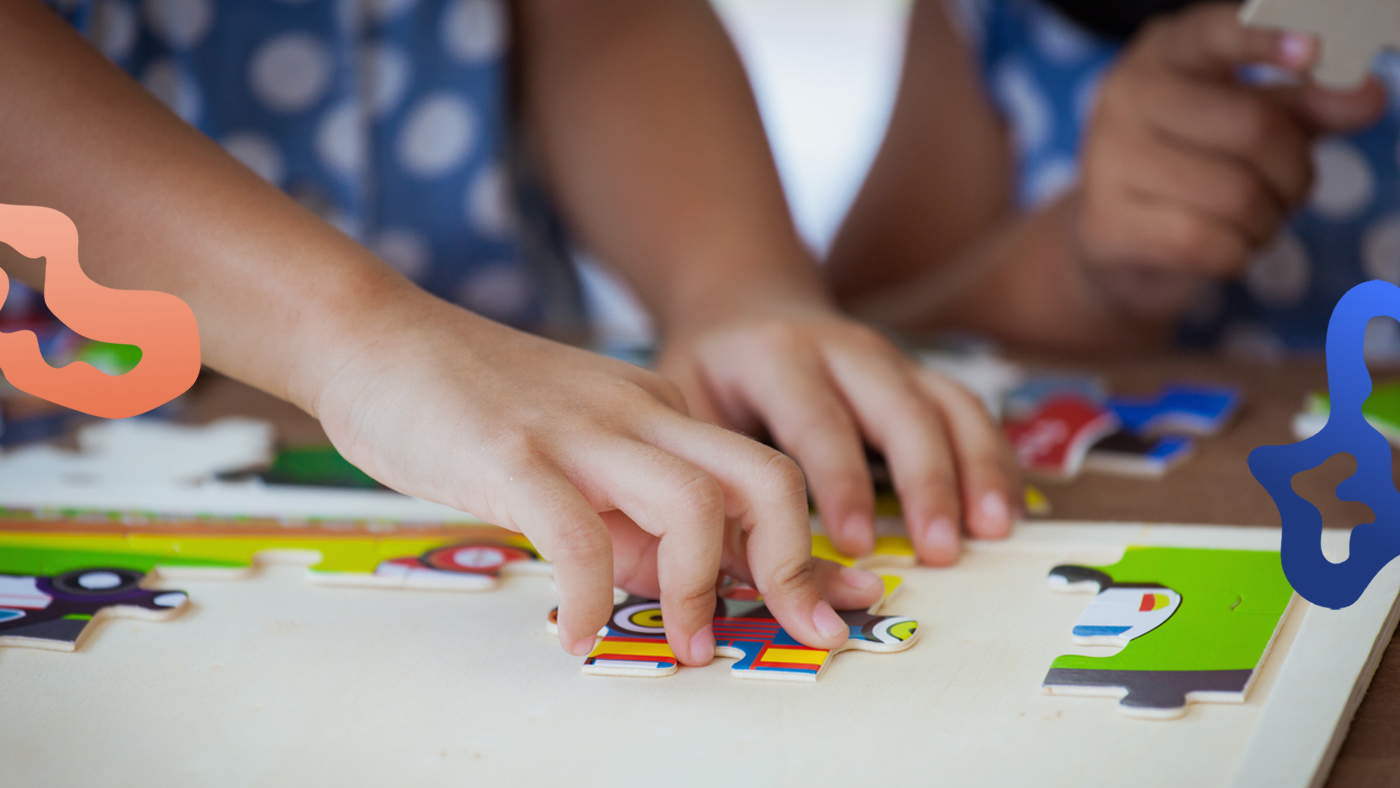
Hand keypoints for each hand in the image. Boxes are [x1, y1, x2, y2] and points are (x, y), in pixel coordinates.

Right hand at [304, 291, 883, 664]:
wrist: (373, 336)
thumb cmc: (468, 402)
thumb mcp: (574, 452)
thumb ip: (626, 512)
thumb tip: (668, 584)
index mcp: (661, 412)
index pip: (764, 479)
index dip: (810, 553)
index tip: (839, 606)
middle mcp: (640, 414)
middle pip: (766, 480)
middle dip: (796, 568)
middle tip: (800, 633)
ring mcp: (580, 430)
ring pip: (695, 506)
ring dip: (699, 591)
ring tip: (680, 646)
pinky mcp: (514, 455)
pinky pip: (579, 537)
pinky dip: (591, 597)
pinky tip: (576, 633)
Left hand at [657, 299, 1019, 565]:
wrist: (744, 306)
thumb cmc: (710, 375)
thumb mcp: (687, 407)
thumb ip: (713, 472)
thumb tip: (726, 564)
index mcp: (777, 357)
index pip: (817, 421)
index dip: (841, 483)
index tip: (857, 544)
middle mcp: (844, 348)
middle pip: (899, 409)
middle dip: (926, 481)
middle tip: (940, 550)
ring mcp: (891, 358)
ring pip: (948, 404)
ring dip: (977, 468)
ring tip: (994, 532)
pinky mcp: (919, 375)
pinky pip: (968, 411)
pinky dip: (995, 459)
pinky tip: (1006, 511)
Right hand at [1074, 3, 1385, 313]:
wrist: (1115, 239)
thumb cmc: (1193, 164)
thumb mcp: (1252, 121)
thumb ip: (1310, 104)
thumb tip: (1367, 96)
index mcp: (1166, 53)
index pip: (1218, 31)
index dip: (1266, 38)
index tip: (1312, 52)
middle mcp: (1127, 95)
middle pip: (1253, 128)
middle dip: (1294, 172)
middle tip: (1289, 189)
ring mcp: (1108, 160)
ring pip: (1236, 196)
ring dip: (1267, 221)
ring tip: (1249, 220)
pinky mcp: (1108, 223)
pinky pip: (1206, 243)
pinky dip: (1236, 254)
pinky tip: (1222, 247)